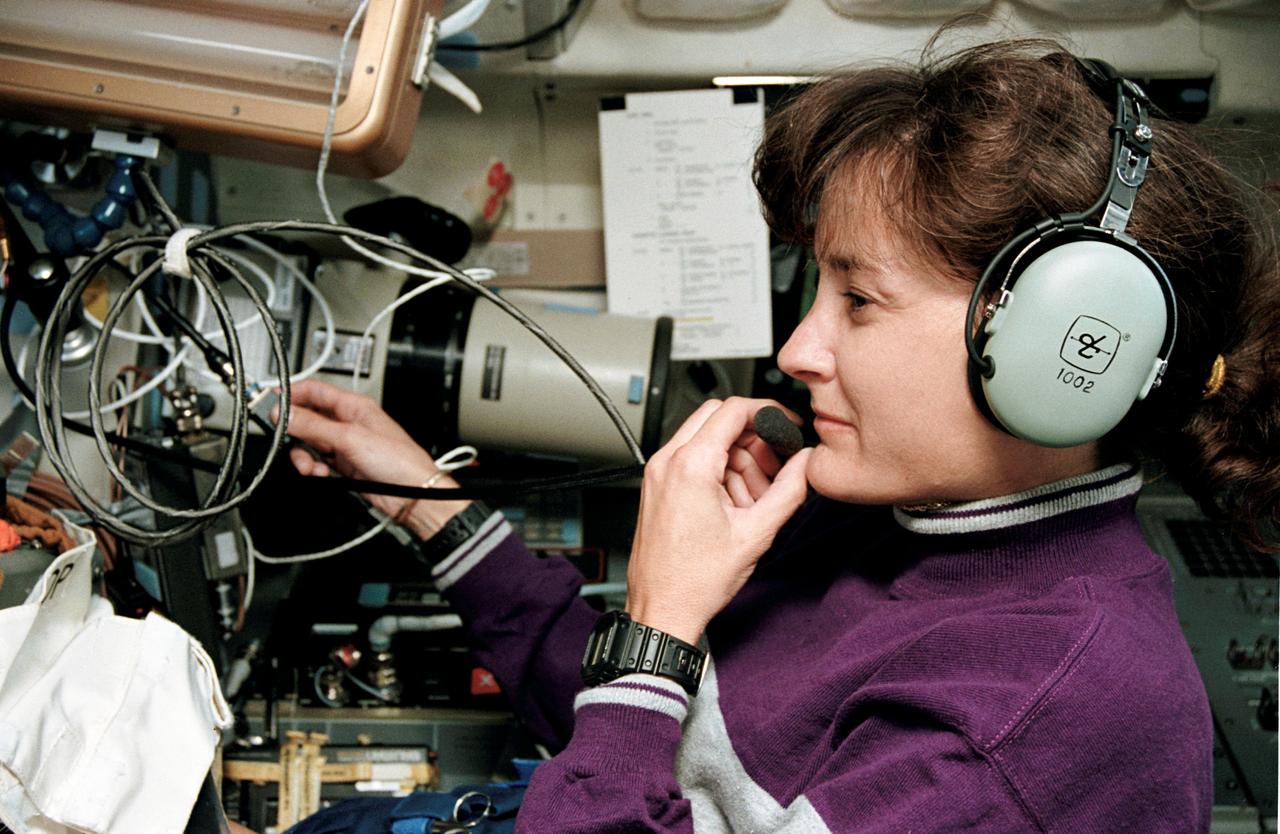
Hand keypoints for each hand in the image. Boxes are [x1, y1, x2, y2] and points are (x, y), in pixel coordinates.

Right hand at [276, 380, 471, 537]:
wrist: (412, 494)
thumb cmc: (399, 461)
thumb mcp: (350, 438)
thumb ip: (315, 426)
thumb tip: (285, 414)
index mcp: (353, 406)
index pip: (315, 391)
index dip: (292, 395)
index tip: (273, 406)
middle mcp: (348, 423)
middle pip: (307, 418)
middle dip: (295, 431)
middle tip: (287, 439)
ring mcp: (345, 445)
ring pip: (309, 443)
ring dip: (304, 455)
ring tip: (312, 466)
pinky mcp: (343, 466)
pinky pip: (317, 461)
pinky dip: (313, 468)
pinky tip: (321, 473)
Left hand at [625, 397, 811, 644]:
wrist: (662, 610)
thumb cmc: (695, 581)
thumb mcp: (756, 534)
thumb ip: (789, 491)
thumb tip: (806, 464)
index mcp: (690, 466)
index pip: (732, 409)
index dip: (767, 411)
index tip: (785, 425)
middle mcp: (667, 462)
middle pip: (717, 418)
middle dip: (752, 437)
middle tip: (773, 466)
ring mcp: (657, 473)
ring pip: (705, 438)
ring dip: (736, 458)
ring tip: (754, 498)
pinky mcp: (656, 486)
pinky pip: (692, 459)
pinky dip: (718, 470)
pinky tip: (735, 504)